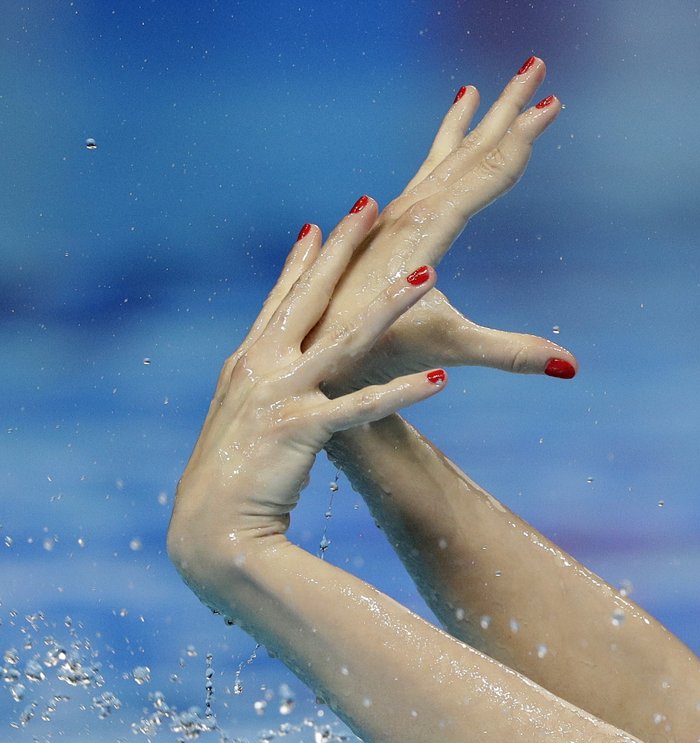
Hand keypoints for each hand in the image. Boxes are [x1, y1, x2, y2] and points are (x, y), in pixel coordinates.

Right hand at [169, 205, 444, 580]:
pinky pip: (360, 407)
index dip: (306, 263)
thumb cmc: (236, 485)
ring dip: (389, 305)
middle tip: (371, 204)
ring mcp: (279, 395)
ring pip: (345, 340)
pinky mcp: (299, 431)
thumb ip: (272, 397)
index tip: (325, 224)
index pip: (283, 301)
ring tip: (428, 273)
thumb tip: (288, 382)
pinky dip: (402, 393)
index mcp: (249, 362)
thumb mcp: (253, 428)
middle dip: (345, 250)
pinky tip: (441, 379)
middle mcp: (260, 367)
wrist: (211, 534)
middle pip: (311, 297)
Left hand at [309, 58, 576, 391]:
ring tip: (489, 86)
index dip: (524, 137)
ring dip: (475, 121)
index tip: (552, 103)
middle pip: (470, 148)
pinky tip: (453, 130)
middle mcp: (411, 210)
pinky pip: (428, 172)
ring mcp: (398, 215)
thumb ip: (513, 352)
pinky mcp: (390, 227)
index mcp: (428, 227)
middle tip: (536, 66)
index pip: (487, 171)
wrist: (319, 358)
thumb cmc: (382, 352)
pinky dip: (446, 144)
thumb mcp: (453, 348)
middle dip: (507, 108)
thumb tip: (573, 367)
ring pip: (447, 156)